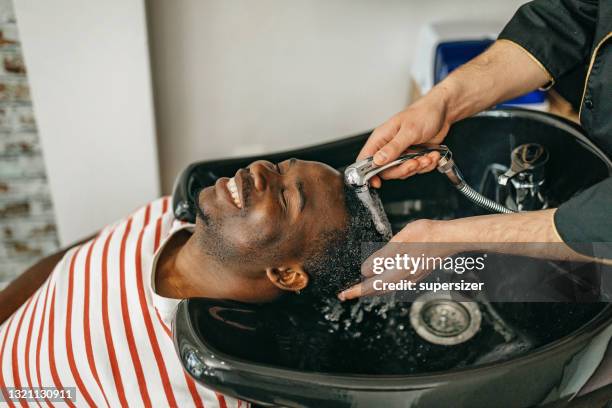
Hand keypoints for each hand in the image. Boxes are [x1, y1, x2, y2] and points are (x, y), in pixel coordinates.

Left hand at [337, 220, 463, 300]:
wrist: (450, 238)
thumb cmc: (427, 236)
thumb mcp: (400, 242)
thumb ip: (382, 257)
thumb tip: (365, 271)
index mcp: (399, 272)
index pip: (372, 285)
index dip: (356, 291)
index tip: (343, 295)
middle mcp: (405, 279)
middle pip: (378, 290)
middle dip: (361, 292)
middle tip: (345, 294)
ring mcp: (412, 277)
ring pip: (387, 288)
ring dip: (371, 289)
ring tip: (359, 288)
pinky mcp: (416, 272)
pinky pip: (394, 283)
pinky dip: (382, 284)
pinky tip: (381, 279)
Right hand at [357, 87, 451, 187]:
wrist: (442, 111)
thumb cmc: (423, 114)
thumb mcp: (408, 131)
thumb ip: (393, 147)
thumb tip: (377, 160)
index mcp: (381, 138)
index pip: (366, 159)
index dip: (368, 172)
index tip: (376, 182)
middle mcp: (389, 146)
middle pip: (386, 170)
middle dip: (402, 169)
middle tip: (414, 162)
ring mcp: (401, 152)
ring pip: (402, 171)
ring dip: (418, 167)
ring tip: (427, 156)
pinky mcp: (413, 156)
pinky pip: (416, 169)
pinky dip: (426, 165)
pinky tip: (432, 155)